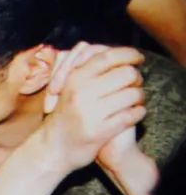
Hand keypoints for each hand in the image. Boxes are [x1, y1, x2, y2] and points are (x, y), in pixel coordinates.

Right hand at [37, 44, 145, 174]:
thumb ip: (80, 66)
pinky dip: (139, 112)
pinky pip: (132, 115)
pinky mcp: (100, 131)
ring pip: (132, 94)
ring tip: (135, 99)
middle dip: (137, 77)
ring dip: (140, 96)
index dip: (128, 53)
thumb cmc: (64, 113)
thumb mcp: (66, 86)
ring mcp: (91, 112)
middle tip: (136, 82)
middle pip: (126, 73)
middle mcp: (81, 93)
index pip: (107, 56)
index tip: (138, 57)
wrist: (53, 147)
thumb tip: (97, 47)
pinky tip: (134, 113)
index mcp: (73, 78)